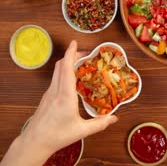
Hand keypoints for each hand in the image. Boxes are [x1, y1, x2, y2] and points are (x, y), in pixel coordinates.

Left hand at [1, 41, 117, 165]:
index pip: (67, 68)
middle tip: (86, 53)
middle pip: (61, 66)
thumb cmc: (57, 136)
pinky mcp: (46, 98)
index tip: (75, 42)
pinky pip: (55, 79)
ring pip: (57, 72)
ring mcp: (49, 93)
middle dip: (72, 55)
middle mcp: (55, 91)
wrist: (35, 142)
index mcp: (65, 96)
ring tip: (81, 63)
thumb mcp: (82, 131)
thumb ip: (100, 123)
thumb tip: (114, 118)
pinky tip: (72, 79)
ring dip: (67, 63)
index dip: (71, 53)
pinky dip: (64, 73)